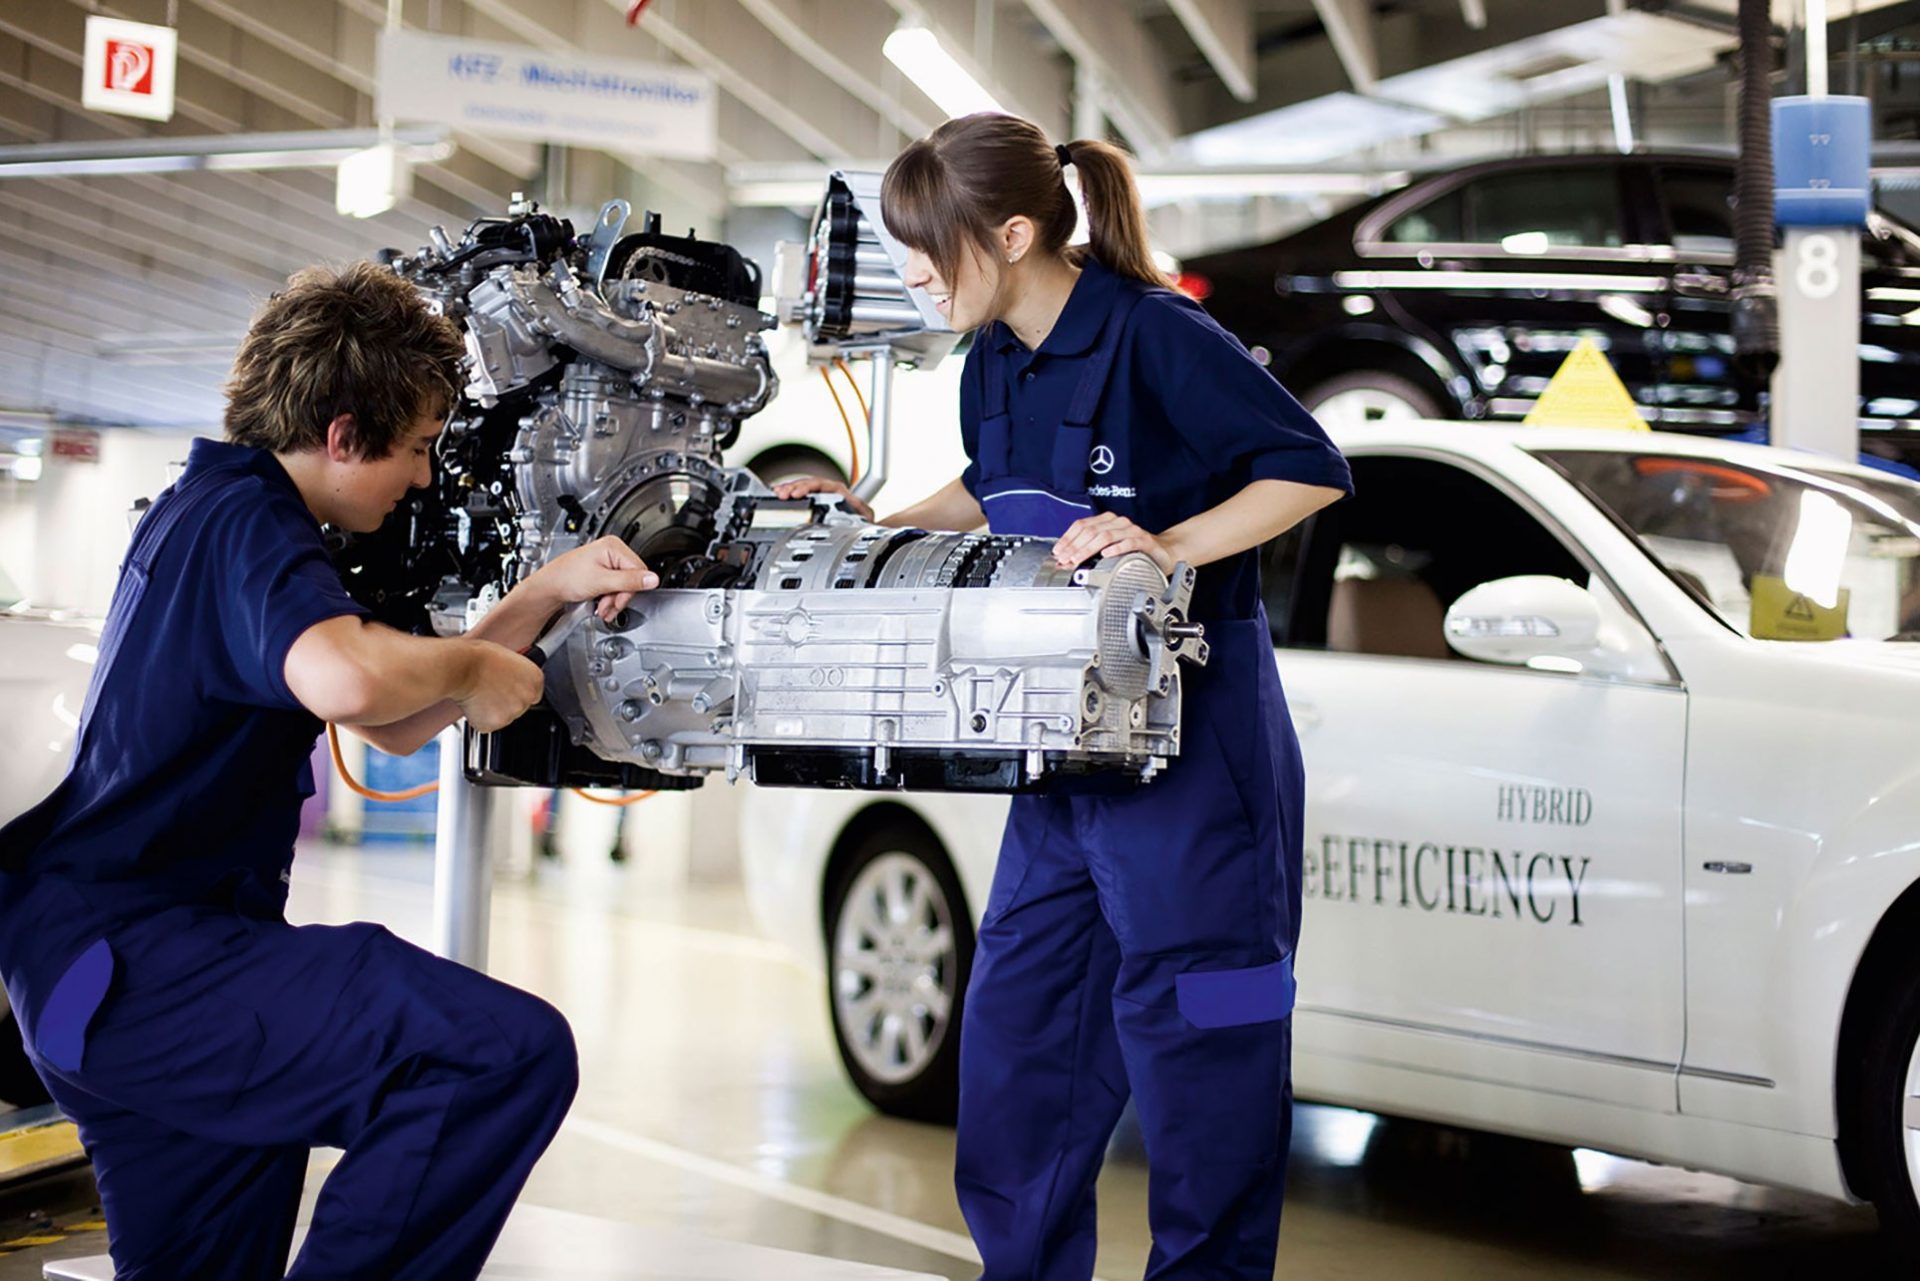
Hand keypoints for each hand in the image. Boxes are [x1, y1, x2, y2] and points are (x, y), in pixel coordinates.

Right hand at [454, 641, 543, 731]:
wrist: (462, 667)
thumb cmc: (479, 658)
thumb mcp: (508, 658)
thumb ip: (517, 673)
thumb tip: (514, 678)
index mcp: (535, 679)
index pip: (534, 693)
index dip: (518, 691)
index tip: (508, 688)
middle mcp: (528, 697)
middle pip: (519, 706)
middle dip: (505, 701)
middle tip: (490, 689)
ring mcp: (513, 712)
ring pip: (504, 716)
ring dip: (493, 709)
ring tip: (480, 693)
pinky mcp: (496, 723)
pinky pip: (488, 724)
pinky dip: (480, 717)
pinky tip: (474, 702)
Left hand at [537, 536, 660, 622]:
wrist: (548, 588)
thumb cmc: (566, 578)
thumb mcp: (601, 581)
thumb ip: (629, 581)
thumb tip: (653, 579)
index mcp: (613, 546)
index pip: (639, 570)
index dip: (630, 589)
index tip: (619, 600)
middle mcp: (612, 551)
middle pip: (632, 580)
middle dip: (619, 597)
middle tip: (607, 605)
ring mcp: (607, 562)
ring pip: (624, 586)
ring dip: (614, 601)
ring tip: (602, 607)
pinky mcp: (603, 572)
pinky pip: (616, 588)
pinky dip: (610, 599)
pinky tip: (601, 604)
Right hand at [772, 476, 873, 521]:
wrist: (863, 522)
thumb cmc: (863, 517)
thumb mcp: (865, 516)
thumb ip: (863, 515)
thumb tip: (861, 517)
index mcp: (839, 491)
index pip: (822, 484)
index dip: (808, 487)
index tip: (797, 494)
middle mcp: (828, 490)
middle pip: (808, 484)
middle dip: (794, 488)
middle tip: (783, 494)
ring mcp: (820, 494)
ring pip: (802, 487)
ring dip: (789, 490)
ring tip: (778, 493)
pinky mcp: (813, 499)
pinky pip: (799, 493)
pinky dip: (789, 493)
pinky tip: (778, 493)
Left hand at [1052, 513, 1175, 574]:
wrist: (1164, 552)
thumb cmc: (1135, 550)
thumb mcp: (1110, 547)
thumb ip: (1091, 549)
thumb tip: (1068, 559)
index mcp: (1107, 521)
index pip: (1082, 525)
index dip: (1068, 538)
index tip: (1058, 551)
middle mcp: (1118, 522)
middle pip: (1091, 530)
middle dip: (1074, 546)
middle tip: (1065, 559)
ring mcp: (1132, 530)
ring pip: (1105, 536)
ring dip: (1089, 548)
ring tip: (1078, 559)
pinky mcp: (1144, 540)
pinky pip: (1128, 542)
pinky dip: (1115, 548)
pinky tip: (1105, 555)